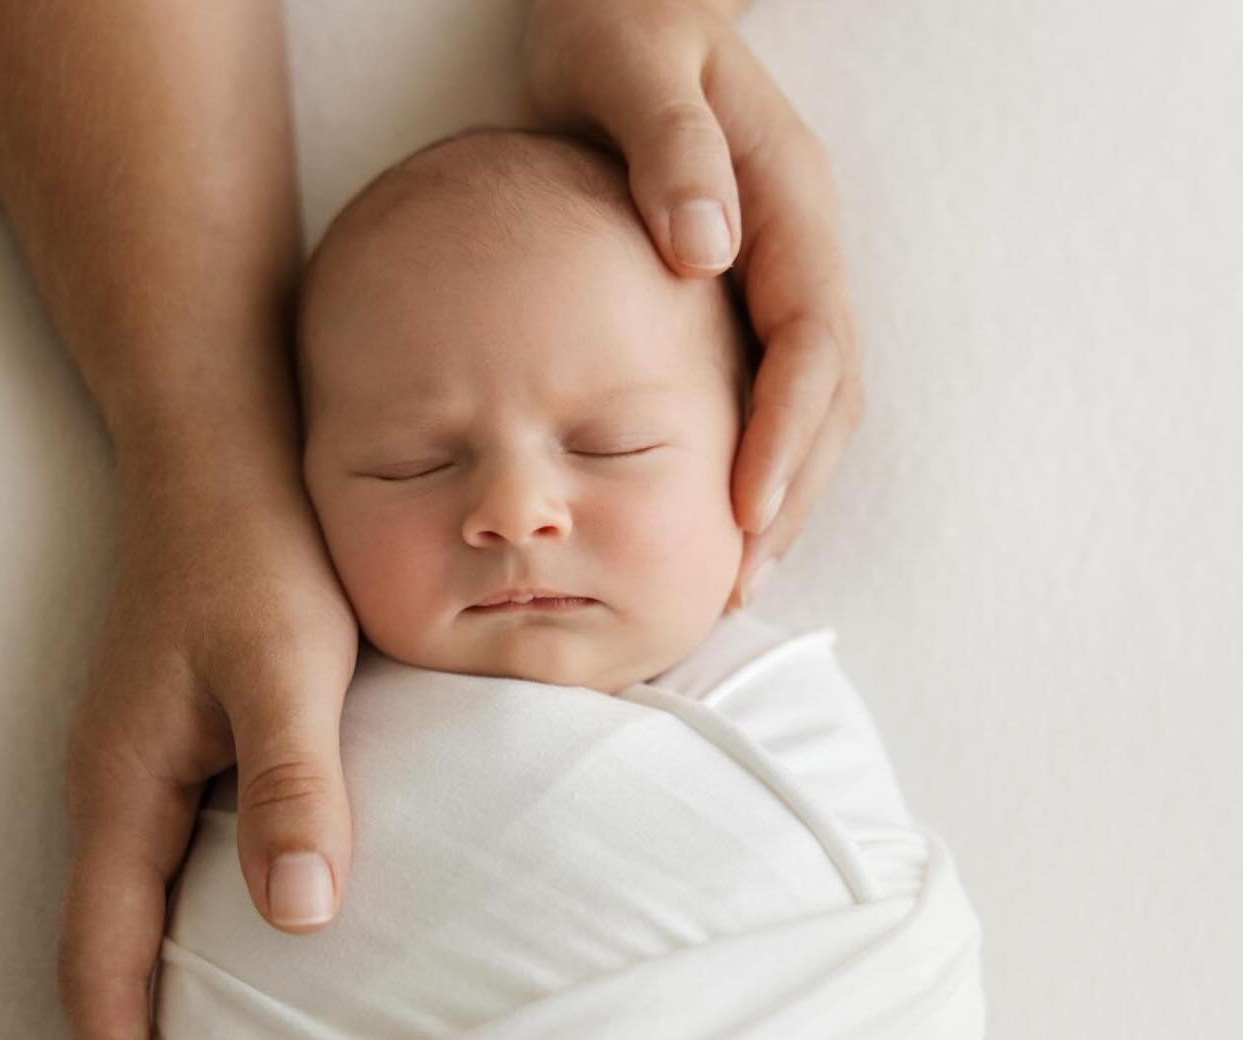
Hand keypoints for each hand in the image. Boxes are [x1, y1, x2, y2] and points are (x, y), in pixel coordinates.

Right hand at [57, 455, 358, 1039]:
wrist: (227, 451)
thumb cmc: (255, 548)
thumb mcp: (286, 666)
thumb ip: (293, 786)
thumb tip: (295, 914)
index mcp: (123, 791)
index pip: (102, 966)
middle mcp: (118, 794)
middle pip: (101, 962)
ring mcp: (146, 773)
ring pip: (132, 926)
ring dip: (145, 1014)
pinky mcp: (186, 750)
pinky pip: (168, 879)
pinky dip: (180, 948)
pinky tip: (230, 971)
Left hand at [522, 0, 864, 591]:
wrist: (613, 2)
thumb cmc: (614, 25)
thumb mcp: (632, 64)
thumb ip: (672, 145)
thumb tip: (708, 251)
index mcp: (788, 202)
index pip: (811, 340)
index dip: (786, 433)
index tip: (745, 511)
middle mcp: (796, 249)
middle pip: (826, 395)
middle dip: (791, 492)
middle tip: (743, 581)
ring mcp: (775, 277)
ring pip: (808, 406)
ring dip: (780, 495)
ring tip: (736, 578)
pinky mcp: (740, 299)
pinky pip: (767, 396)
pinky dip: (749, 465)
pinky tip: (709, 520)